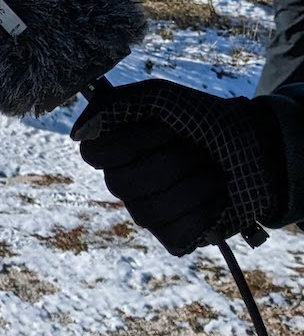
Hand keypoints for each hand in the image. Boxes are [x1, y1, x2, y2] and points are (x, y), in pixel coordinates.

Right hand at [73, 76, 284, 255]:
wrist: (256, 147)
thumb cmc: (204, 118)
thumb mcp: (162, 97)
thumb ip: (117, 106)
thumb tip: (78, 134)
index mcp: (115, 148)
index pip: (92, 154)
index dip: (129, 142)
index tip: (164, 127)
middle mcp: (124, 182)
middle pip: (122, 184)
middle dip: (170, 162)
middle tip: (196, 149)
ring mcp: (146, 212)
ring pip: (151, 210)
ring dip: (193, 185)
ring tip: (213, 172)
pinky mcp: (174, 237)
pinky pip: (175, 234)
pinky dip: (205, 212)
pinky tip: (217, 196)